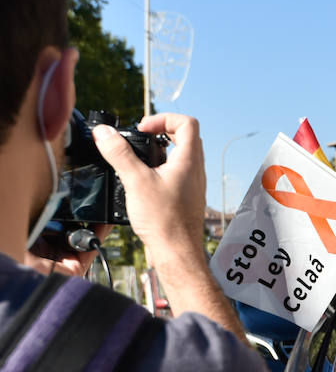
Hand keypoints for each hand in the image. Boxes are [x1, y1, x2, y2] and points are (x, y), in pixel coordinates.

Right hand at [92, 113, 206, 280]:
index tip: (143, 129)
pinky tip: (142, 180)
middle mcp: (195, 171)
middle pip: (184, 137)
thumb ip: (119, 154)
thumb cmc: (165, 221)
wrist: (177, 252)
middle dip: (160, 132)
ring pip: (180, 156)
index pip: (187, 123)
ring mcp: (192, 184)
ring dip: (160, 151)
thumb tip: (104, 133)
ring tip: (138, 159)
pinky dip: (160, 169)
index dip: (163, 119)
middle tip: (140, 139)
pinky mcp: (185, 197)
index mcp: (189, 161)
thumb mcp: (136, 181)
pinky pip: (176, 173)